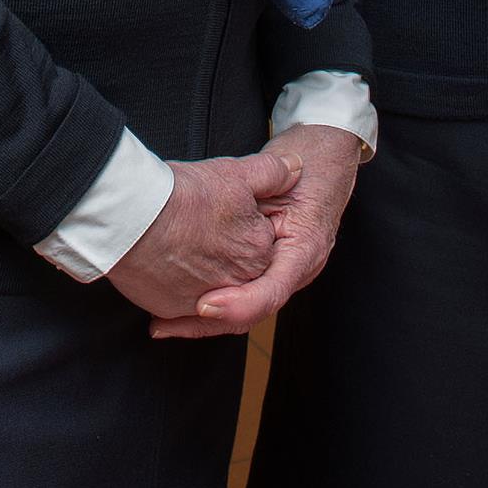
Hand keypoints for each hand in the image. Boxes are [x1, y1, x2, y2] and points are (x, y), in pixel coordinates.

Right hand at [106, 148, 296, 322]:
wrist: (131, 217)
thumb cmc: (183, 195)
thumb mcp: (236, 172)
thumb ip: (274, 172)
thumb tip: (295, 168)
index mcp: (258, 252)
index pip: (258, 242)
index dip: (242, 222)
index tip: (221, 209)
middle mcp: (236, 282)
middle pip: (236, 267)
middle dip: (222, 248)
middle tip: (199, 225)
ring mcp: (203, 299)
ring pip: (209, 286)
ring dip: (199, 270)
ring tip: (180, 244)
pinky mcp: (172, 308)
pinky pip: (180, 302)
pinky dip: (176, 286)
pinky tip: (165, 262)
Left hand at [147, 124, 365, 339]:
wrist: (325, 163)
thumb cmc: (311, 164)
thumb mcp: (289, 168)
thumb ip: (268, 177)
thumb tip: (242, 186)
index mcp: (305, 250)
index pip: (272, 291)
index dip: (238, 304)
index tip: (204, 304)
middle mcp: (295, 271)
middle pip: (251, 311)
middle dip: (207, 322)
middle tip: (166, 323)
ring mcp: (280, 274)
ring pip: (241, 312)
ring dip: (200, 321)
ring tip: (161, 324)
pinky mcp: (264, 271)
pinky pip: (235, 297)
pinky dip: (206, 307)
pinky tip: (172, 310)